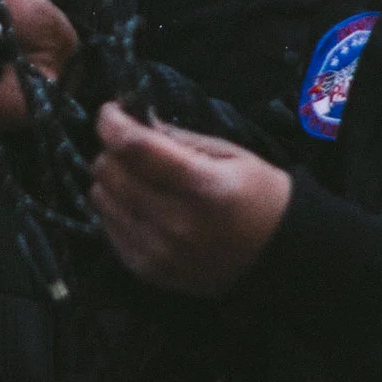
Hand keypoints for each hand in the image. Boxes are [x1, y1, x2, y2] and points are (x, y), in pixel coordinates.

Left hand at [90, 105, 291, 297]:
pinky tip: (137, 203)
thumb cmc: (259, 195)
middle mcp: (175, 222)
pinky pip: (108, 230)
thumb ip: (178, 138)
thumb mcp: (230, 154)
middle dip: (113, 150)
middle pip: (111, 173)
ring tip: (135, 176)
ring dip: (112, 180)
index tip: (110, 110)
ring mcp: (159, 251)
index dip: (112, 123)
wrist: (278, 256)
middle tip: (131, 145)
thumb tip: (134, 121)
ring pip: (102, 200)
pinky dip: (116, 209)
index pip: (135, 148)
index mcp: (203, 186)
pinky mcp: (149, 270)